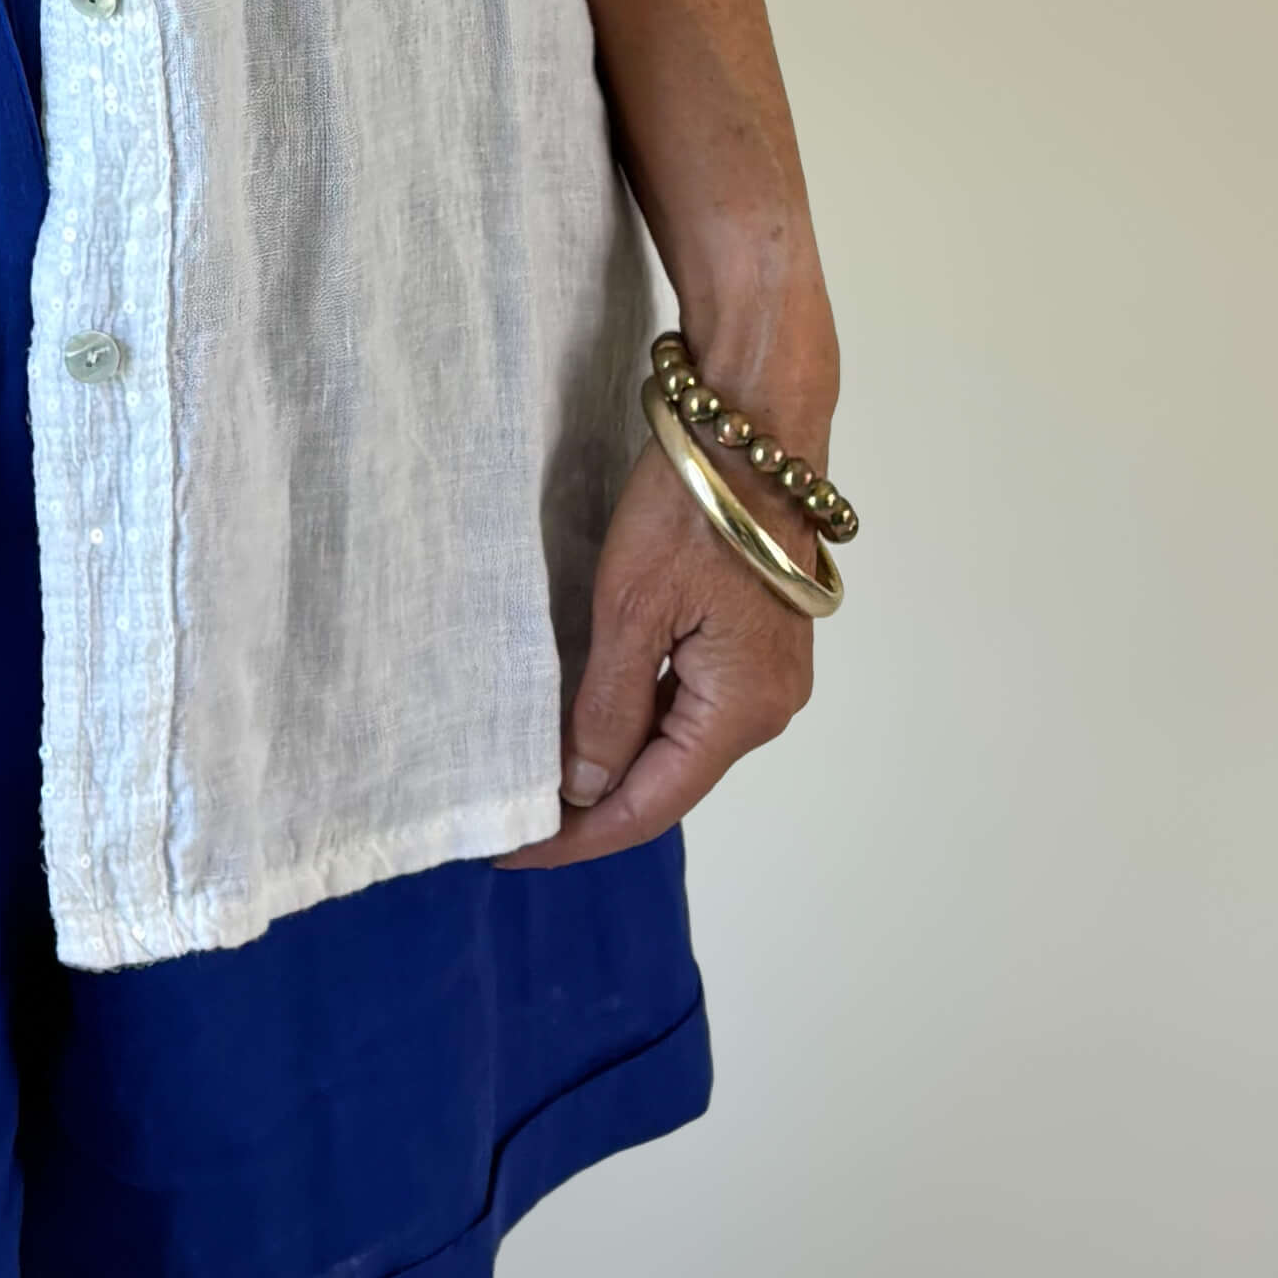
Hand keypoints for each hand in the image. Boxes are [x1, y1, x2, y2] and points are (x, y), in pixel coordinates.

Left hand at [502, 416, 825, 869]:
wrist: (759, 426)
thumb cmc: (692, 509)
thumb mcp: (631, 608)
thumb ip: (608, 707)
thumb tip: (584, 788)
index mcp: (741, 712)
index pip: (648, 806)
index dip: (576, 836)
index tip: (509, 851)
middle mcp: (766, 709)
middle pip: (668, 784)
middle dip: (590, 808)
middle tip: (511, 818)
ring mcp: (768, 677)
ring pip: (678, 744)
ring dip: (614, 767)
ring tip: (539, 780)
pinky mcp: (757, 644)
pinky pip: (691, 706)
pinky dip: (639, 725)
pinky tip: (591, 726)